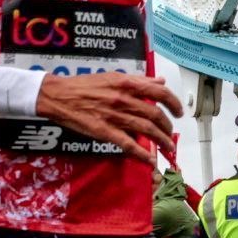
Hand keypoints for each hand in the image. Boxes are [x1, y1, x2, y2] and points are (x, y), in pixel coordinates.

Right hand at [33, 69, 177, 160]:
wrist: (58, 96)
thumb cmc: (83, 85)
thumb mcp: (112, 76)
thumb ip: (138, 80)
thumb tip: (160, 81)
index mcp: (127, 83)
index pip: (160, 92)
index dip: (174, 103)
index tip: (179, 111)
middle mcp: (124, 99)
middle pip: (155, 114)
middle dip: (168, 127)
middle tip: (170, 134)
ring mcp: (114, 116)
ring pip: (146, 130)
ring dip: (161, 141)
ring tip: (168, 147)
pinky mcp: (104, 131)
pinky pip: (128, 144)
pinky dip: (142, 154)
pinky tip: (149, 161)